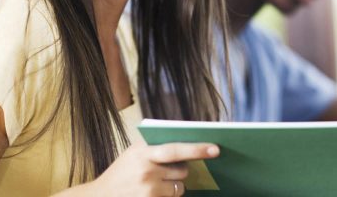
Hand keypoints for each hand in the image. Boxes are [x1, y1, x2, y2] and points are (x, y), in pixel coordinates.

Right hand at [84, 141, 218, 195]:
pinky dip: (167, 196)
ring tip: (153, 184)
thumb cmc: (120, 173)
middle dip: (181, 171)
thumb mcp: (133, 153)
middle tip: (168, 170)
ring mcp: (149, 190)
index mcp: (143, 152)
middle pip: (182, 171)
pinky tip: (152, 193)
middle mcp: (146, 170)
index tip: (216, 149)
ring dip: (173, 186)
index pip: (176, 149)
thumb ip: (155, 147)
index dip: (197, 149)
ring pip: (179, 187)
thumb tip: (187, 145)